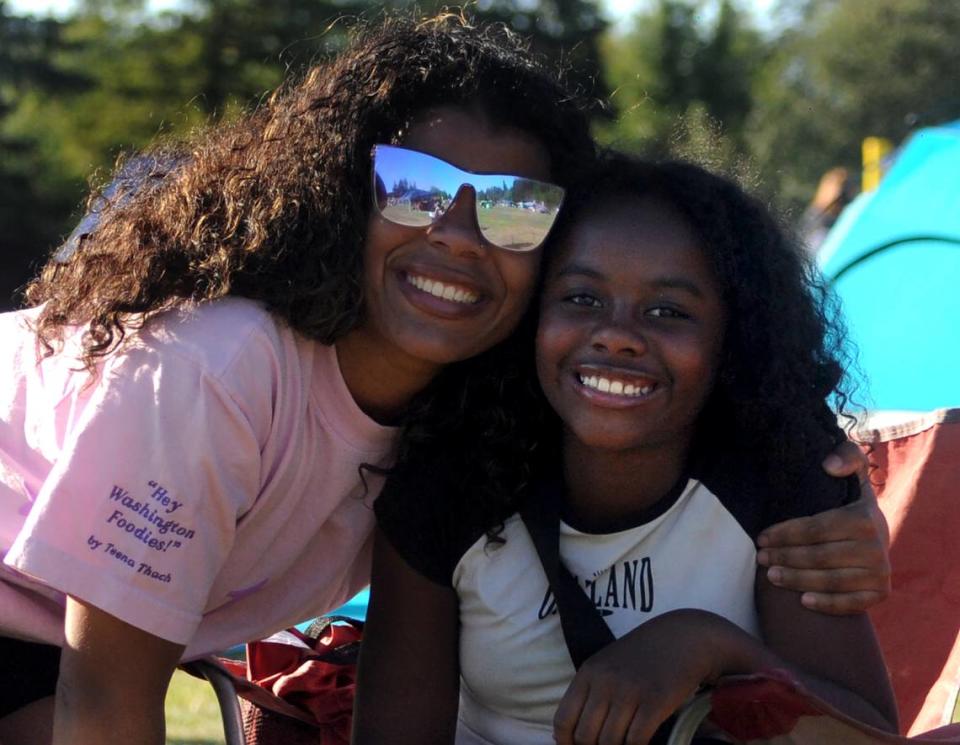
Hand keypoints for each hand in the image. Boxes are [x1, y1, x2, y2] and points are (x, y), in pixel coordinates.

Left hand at [553, 610, 763, 744]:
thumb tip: (570, 734)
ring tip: (625, 741)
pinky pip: (636, 740)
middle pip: (585, 737)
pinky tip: (641, 742)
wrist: (682, 637)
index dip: (565, 743)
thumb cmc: (642, 656)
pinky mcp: (655, 701)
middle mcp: (605, 682)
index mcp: (588, 673)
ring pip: (609, 742)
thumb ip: (589, 693)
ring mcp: (630, 692)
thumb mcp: (606, 666)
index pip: (563, 720)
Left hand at [757, 441, 890, 614]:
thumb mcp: (851, 470)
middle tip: (761, 558)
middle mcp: (877, 547)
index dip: (784, 534)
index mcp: (865, 518)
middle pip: (818, 557)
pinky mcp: (880, 593)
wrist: (877, 531)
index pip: (814, 529)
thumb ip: (845, 456)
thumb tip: (828, 466)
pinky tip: (803, 601)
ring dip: (796, 580)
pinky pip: (850, 604)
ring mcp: (880, 573)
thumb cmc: (850, 499)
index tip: (761, 537)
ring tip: (770, 576)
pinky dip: (827, 604)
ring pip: (829, 580)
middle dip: (784, 557)